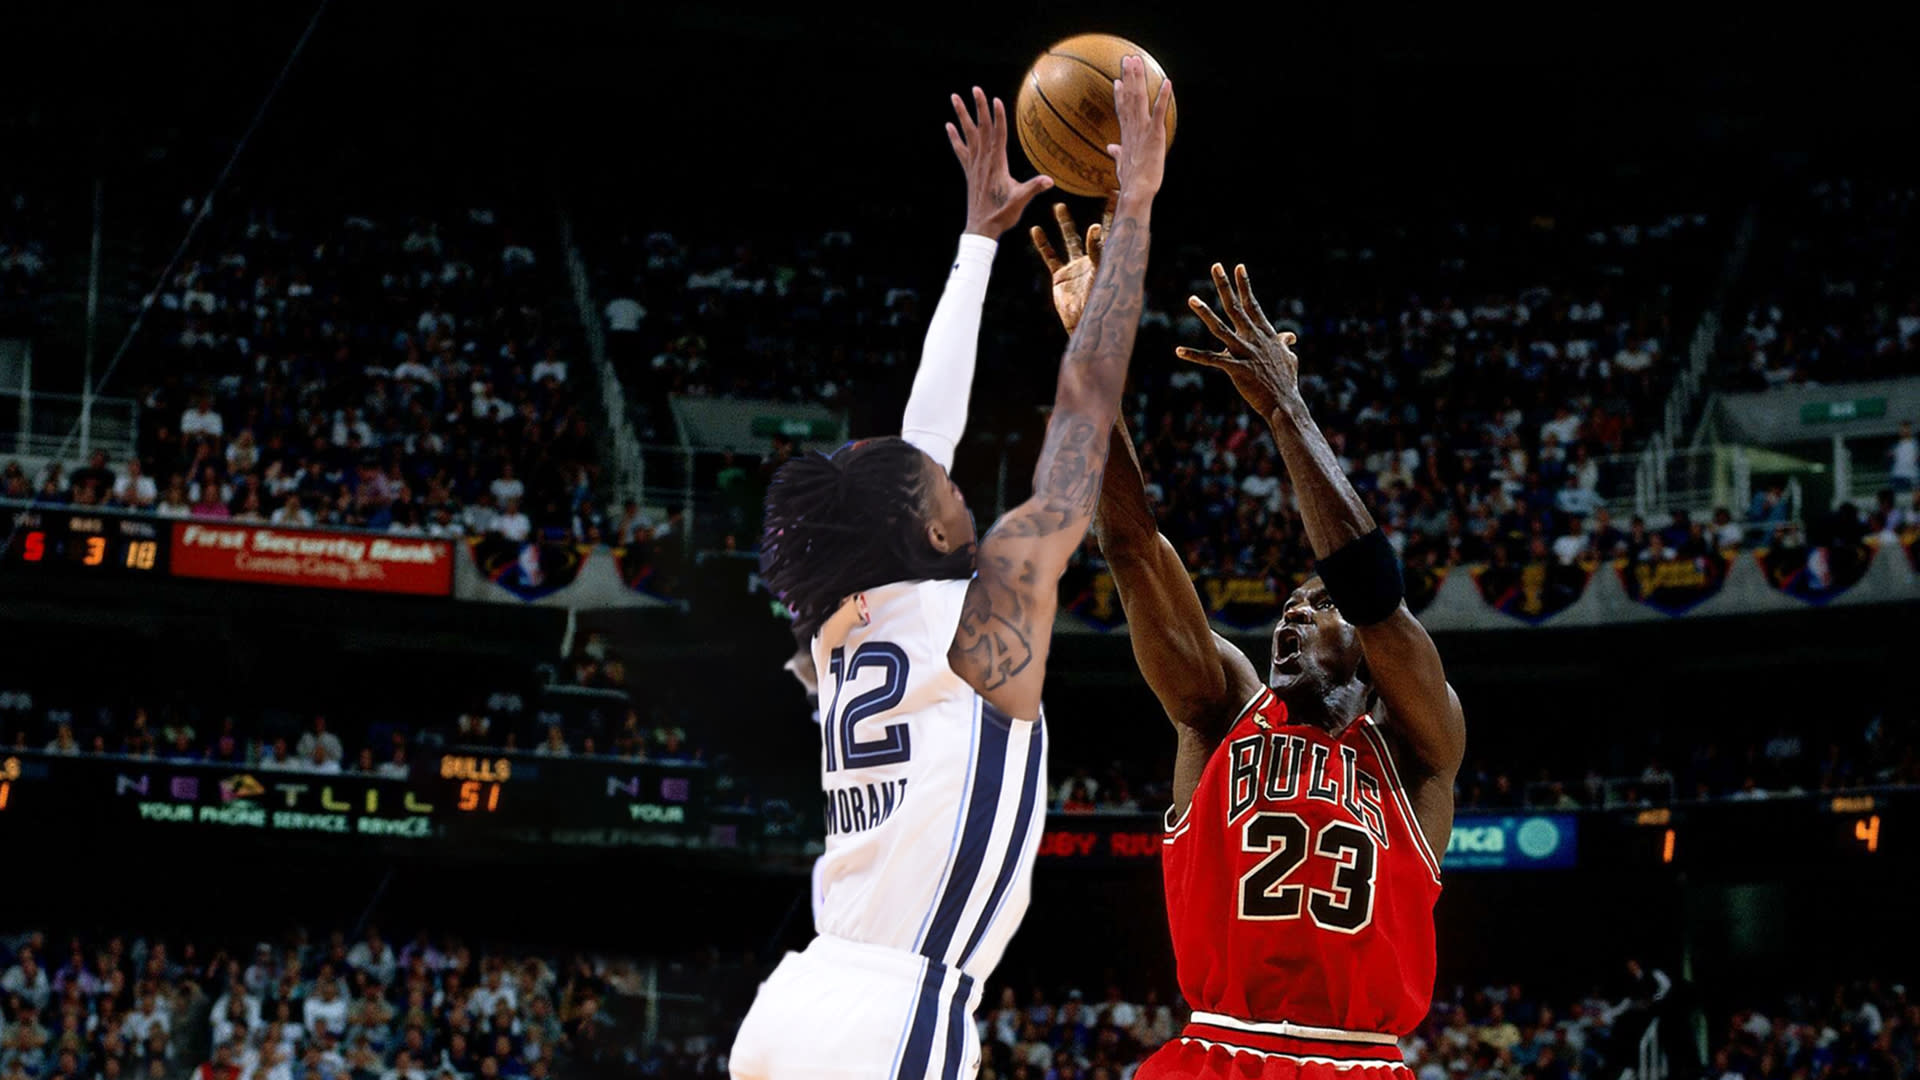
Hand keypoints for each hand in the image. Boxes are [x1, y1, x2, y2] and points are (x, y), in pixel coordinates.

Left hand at [947, 86, 1053, 237]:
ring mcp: (974, 166)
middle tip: (975, 88)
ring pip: (968, 135)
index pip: (998, 135)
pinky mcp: (969, 172)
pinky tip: (949, 126)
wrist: (981, 229)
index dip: (997, 117)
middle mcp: (983, 161)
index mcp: (996, 164)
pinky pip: (960, 151)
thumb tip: (1049, 181)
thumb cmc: (1002, 214)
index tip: (996, 100)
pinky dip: (955, 138)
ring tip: (955, 97)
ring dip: (962, 116)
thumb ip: (1033, 188)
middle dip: (978, 108)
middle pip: (981, 129)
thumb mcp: (1020, 200)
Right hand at [1029, 197, 1115, 332]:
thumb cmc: (1096, 303)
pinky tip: (1035, 230)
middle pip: (1094, 232)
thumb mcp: (1099, 274)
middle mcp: (1091, 260)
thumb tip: (1095, 227)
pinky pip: (1050, 256)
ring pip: (1069, 240)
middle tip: (1102, 195)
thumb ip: (1097, 251)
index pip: (1112, 231)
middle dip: (1099, 213)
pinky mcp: (1060, 276)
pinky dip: (1042, 244)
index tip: (1116, 193)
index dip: (1113, 213)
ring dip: (1064, 223)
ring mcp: (1075, 267)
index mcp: (1105, 259)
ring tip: (1059, 206)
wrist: (1081, 324)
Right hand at [1107, 56, 1172, 198]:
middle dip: (1130, 77)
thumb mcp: (1122, 164)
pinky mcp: (1155, 134)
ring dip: (1139, 79)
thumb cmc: (1131, 181)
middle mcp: (1133, 127)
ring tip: (1137, 62)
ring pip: (1140, 99)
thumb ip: (1117, 152)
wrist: (1136, 190)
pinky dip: (1163, 97)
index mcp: (1127, 133)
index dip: (1121, 93)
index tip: (1118, 80)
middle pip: (1130, 97)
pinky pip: (1159, 112)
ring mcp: (1143, 129)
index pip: (1123, 108)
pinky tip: (1167, 82)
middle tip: (1128, 59)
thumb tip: (1111, 147)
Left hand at [1176, 263, 1299, 415]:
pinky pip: (1211, 360)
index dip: (1244, 285)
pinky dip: (1194, 355)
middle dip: (1225, 286)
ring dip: (1205, 313)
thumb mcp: (1289, 358)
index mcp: (1265, 335)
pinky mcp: (1236, 369)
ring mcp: (1245, 353)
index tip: (1238, 267)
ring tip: (1191, 298)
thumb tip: (1290, 336)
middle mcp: (1254, 339)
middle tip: (1215, 266)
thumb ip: (1285, 344)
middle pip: (1236, 307)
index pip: (1252, 305)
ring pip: (1220, 328)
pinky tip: (1178, 351)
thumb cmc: (1285, 383)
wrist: (1285, 404)